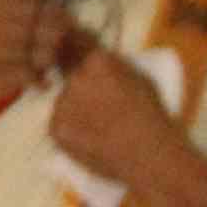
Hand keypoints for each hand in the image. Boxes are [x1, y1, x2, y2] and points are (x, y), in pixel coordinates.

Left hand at [45, 27, 182, 189]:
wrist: (149, 154)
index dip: (83, 62)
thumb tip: (96, 60)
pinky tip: (91, 139)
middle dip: (81, 89)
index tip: (90, 73)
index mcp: (98, 61)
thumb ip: (114, 66)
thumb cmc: (152, 116)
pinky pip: (58, 124)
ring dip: (75, 111)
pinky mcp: (55, 128)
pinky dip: (70, 131)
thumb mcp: (139, 78)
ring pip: (64, 102)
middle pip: (71, 78)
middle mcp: (76, 78)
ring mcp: (63, 103)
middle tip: (101, 108)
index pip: (80, 51)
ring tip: (100, 128)